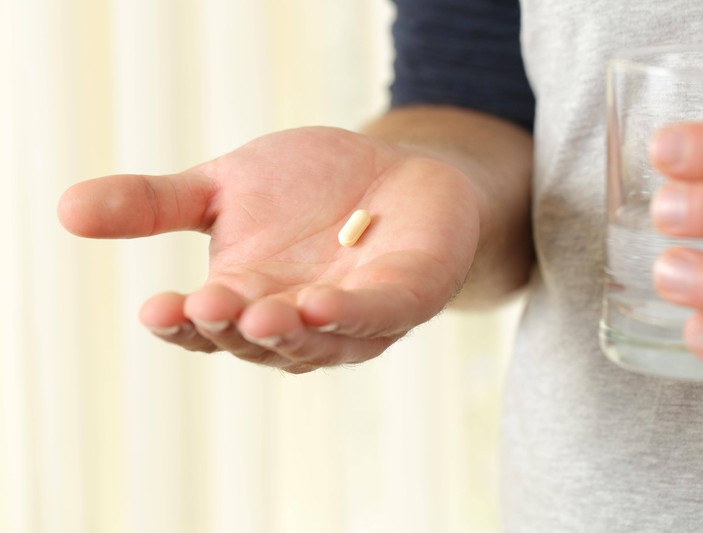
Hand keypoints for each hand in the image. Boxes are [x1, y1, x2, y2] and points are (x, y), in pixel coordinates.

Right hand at [58, 127, 479, 372]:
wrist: (391, 171)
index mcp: (246, 297)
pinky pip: (375, 316)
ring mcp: (352, 318)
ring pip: (313, 340)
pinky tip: (319, 305)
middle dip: (231, 326)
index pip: (207, 325)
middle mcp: (294, 318)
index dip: (182, 324)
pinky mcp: (404, 299)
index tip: (155, 310)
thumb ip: (159, 203)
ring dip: (284, 332)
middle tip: (203, 306)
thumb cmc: (310, 188)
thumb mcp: (224, 187)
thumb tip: (66, 208)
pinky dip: (347, 316)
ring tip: (257, 313)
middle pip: (255, 339)